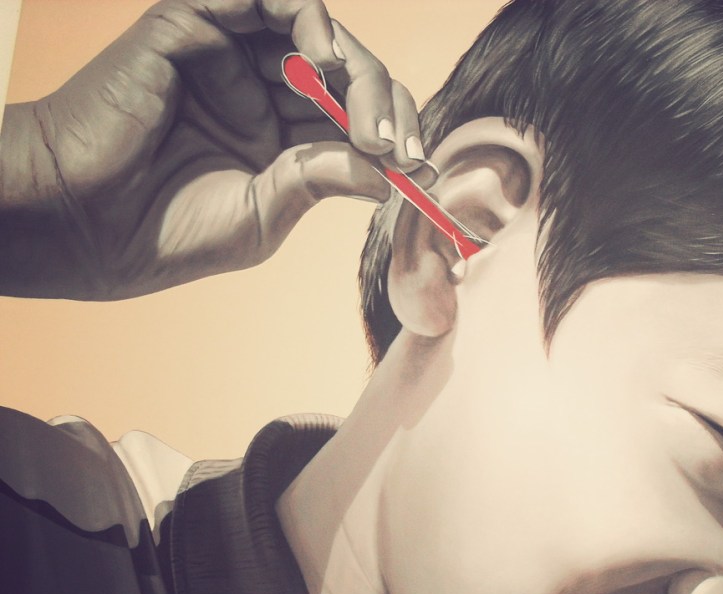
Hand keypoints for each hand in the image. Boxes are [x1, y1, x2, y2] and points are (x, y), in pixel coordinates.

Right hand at [0, 0, 425, 298]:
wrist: (87, 225)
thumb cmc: (168, 229)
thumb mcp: (267, 212)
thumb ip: (324, 180)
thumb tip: (392, 170)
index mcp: (283, 135)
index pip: (356, 117)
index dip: (394, 136)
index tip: (420, 171)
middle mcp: (261, 88)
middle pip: (347, 73)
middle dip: (385, 106)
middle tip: (399, 147)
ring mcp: (229, 54)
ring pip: (314, 32)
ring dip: (355, 68)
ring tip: (370, 118)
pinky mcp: (192, 24)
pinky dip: (302, 14)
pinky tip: (325, 53)